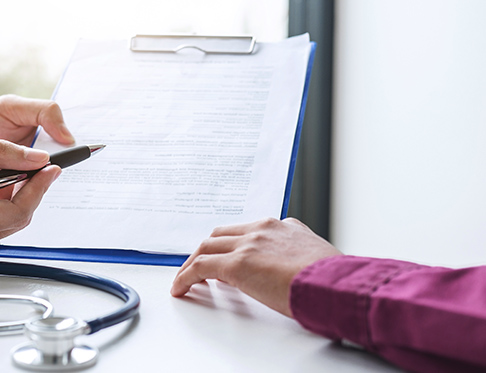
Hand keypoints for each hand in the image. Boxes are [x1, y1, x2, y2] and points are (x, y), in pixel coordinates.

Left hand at [170, 218, 341, 316]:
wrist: (336, 284)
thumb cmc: (335, 280)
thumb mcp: (317, 261)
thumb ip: (298, 259)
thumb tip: (290, 274)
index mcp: (284, 227)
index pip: (247, 231)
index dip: (232, 245)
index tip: (226, 258)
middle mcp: (263, 229)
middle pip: (221, 234)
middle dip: (207, 250)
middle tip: (199, 266)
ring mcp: (248, 244)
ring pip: (207, 247)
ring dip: (192, 262)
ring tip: (185, 279)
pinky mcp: (236, 264)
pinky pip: (201, 267)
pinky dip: (186, 277)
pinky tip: (181, 288)